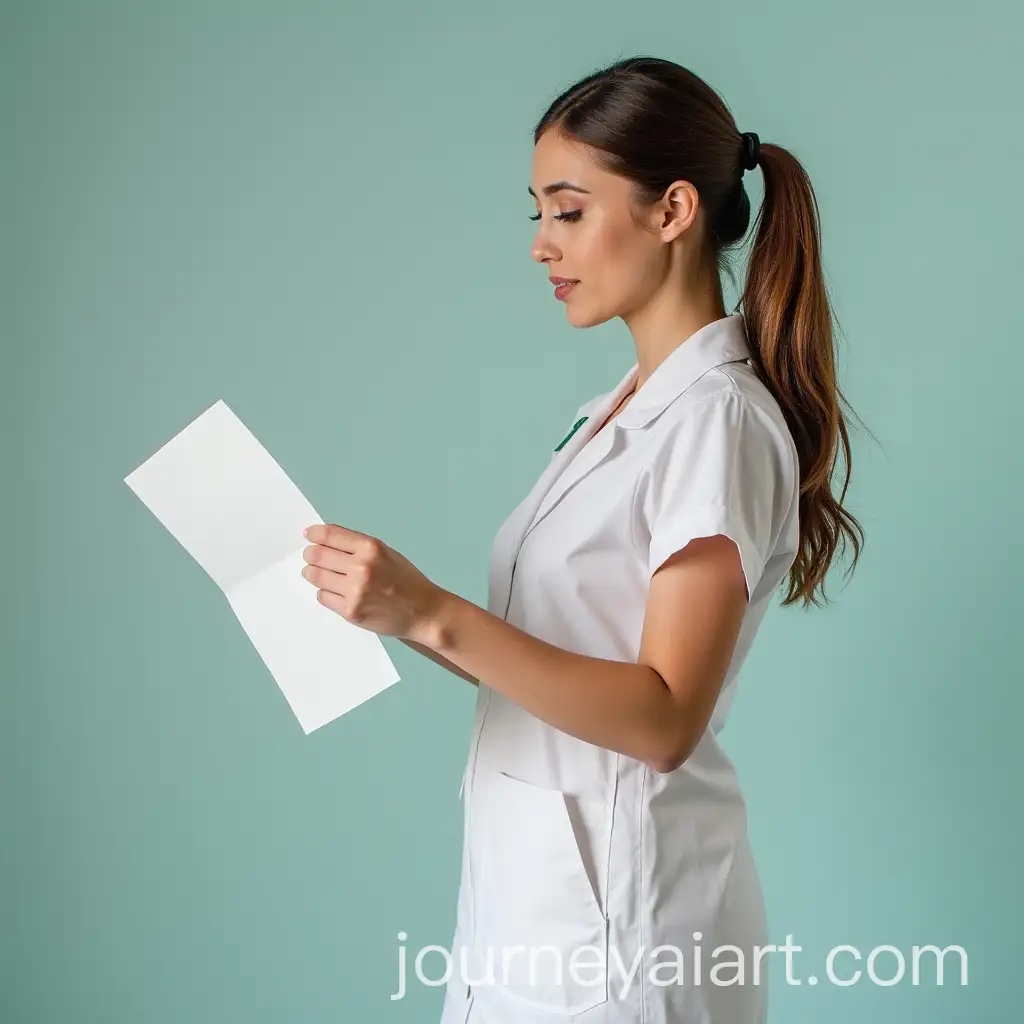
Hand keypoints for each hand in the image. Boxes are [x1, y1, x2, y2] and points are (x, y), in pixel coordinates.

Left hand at [300, 523, 443, 642]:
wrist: (423, 611)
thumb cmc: (406, 581)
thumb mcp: (386, 553)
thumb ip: (358, 547)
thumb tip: (327, 541)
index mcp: (371, 548)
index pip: (330, 535)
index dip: (314, 534)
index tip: (309, 536)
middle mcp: (362, 567)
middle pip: (317, 555)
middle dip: (310, 555)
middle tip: (310, 557)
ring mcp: (355, 591)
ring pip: (316, 576)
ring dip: (312, 573)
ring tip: (316, 573)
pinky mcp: (351, 611)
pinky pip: (323, 597)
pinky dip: (325, 592)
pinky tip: (335, 591)